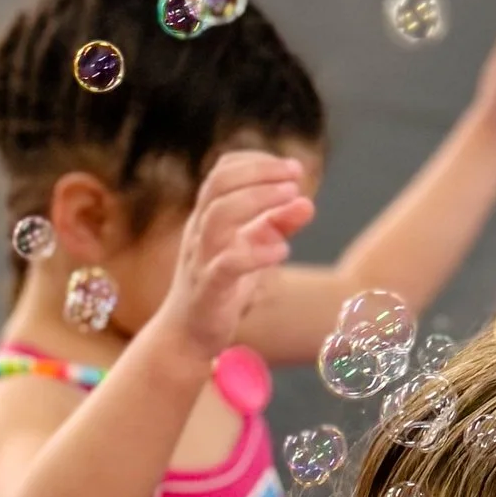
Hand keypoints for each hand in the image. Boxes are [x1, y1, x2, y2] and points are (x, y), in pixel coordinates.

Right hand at [154, 149, 314, 363]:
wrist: (188, 334)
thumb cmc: (222, 284)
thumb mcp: (253, 247)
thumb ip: (277, 225)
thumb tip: (307, 203)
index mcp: (206, 216)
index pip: (223, 171)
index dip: (257, 162)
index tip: (293, 169)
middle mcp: (199, 231)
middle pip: (219, 185)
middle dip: (260, 174)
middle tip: (296, 179)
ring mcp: (201, 259)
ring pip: (218, 217)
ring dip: (258, 200)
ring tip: (293, 199)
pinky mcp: (208, 289)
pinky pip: (226, 264)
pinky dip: (256, 254)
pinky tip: (283, 252)